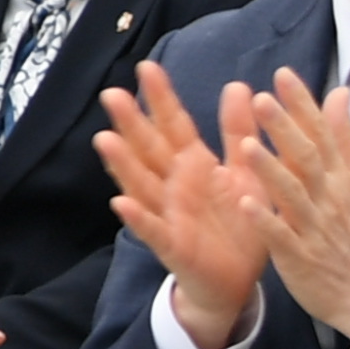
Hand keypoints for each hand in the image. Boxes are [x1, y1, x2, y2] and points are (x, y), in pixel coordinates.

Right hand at [95, 62, 269, 348]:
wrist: (236, 282)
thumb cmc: (236, 223)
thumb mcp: (244, 172)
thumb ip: (238, 132)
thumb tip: (237, 85)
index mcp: (192, 165)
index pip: (173, 125)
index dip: (161, 98)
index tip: (147, 67)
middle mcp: (172, 185)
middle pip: (149, 149)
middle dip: (131, 123)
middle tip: (113, 94)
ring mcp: (168, 215)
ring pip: (142, 184)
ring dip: (123, 165)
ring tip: (105, 140)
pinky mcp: (172, 246)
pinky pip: (153, 231)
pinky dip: (137, 218)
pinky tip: (120, 203)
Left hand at [236, 76, 349, 344]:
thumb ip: (343, 138)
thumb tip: (339, 92)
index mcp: (343, 178)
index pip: (323, 133)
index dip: (302, 104)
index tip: (282, 75)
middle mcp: (330, 198)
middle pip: (308, 158)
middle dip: (284, 129)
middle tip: (259, 99)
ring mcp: (315, 229)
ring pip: (293, 195)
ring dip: (270, 170)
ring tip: (246, 146)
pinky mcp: (300, 258)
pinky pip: (282, 237)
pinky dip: (266, 220)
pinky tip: (246, 203)